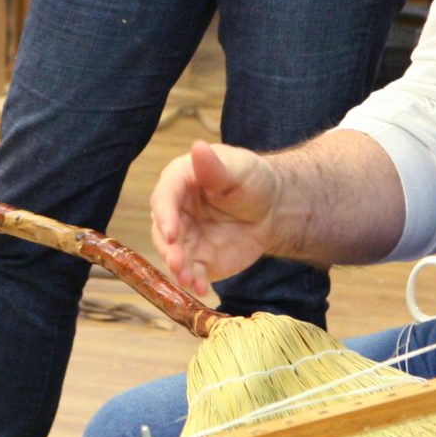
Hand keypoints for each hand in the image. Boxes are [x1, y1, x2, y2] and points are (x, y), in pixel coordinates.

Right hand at [150, 142, 280, 299]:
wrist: (273, 209)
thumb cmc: (253, 180)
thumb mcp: (239, 169)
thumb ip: (215, 166)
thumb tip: (197, 147)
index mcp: (179, 182)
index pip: (165, 196)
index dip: (165, 214)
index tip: (171, 232)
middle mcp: (176, 210)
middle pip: (162, 230)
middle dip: (168, 247)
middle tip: (177, 262)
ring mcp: (185, 237)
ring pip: (173, 254)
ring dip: (177, 268)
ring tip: (189, 280)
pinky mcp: (198, 258)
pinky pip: (192, 272)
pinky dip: (194, 282)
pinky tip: (202, 288)